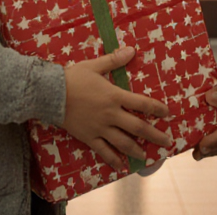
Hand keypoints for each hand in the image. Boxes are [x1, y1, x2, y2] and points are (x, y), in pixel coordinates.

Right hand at [61, 46, 172, 170]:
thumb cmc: (72, 77)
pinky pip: (103, 151)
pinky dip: (113, 159)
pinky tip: (121, 165)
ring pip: (123, 142)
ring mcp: (100, 128)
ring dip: (137, 150)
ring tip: (148, 156)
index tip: (167, 113)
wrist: (49, 93)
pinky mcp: (88, 137)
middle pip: (138, 127)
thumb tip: (132, 50)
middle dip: (155, 135)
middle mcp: (110, 114)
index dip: (157, 109)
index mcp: (114, 96)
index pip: (142, 104)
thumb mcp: (94, 65)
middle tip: (167, 142)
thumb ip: (114, 60)